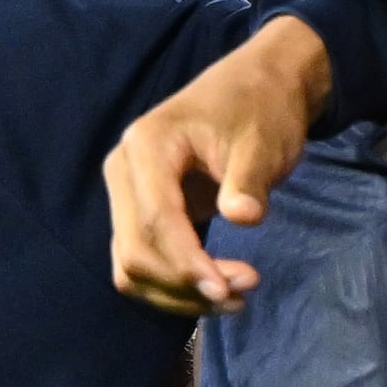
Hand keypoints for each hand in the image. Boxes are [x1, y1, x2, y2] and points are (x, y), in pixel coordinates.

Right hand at [103, 17, 334, 312]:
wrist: (258, 87)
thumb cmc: (260, 108)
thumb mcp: (262, 141)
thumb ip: (248, 180)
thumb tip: (243, 218)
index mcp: (147, 145)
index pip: (154, 218)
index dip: (185, 262)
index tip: (227, 289)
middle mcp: (124, 171)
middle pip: (135, 250)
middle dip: (183, 284)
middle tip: (243, 295)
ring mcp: (127, 195)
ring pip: (132, 266)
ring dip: (177, 295)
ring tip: (234, 299)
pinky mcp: (140, 214)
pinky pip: (141, 263)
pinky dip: (172, 287)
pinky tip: (213, 291)